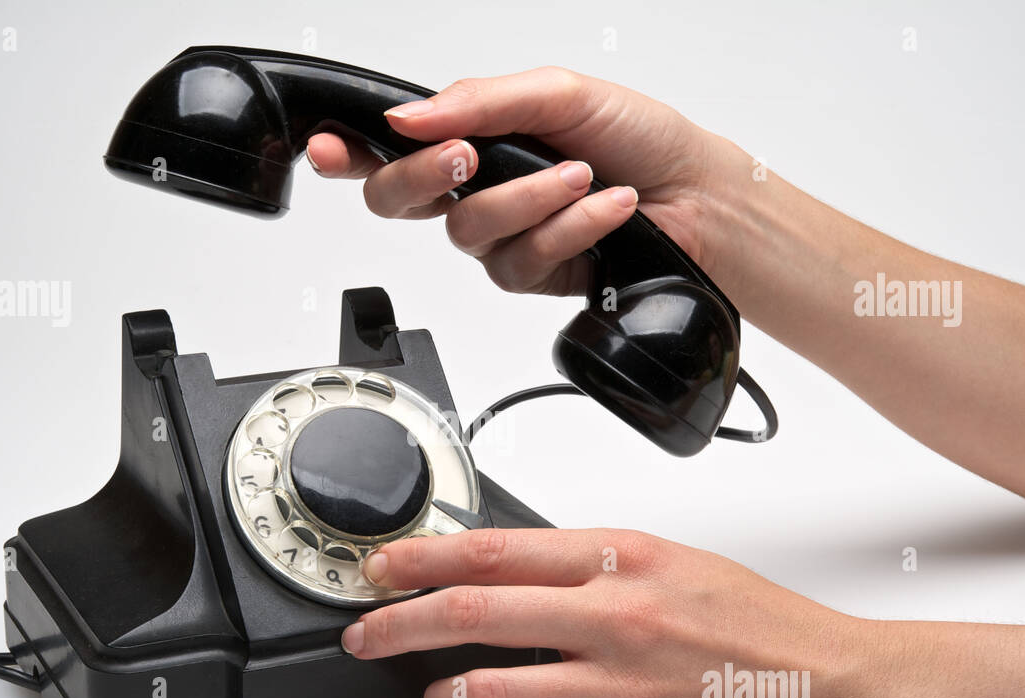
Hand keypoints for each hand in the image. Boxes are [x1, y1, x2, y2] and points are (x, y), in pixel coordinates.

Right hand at [305, 68, 735, 294]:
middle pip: (399, 201)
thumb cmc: (639, 136)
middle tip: (466, 158)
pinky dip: (568, 227)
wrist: (699, 197)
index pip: (390, 147)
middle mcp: (477, 190)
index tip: (325, 147)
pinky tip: (605, 206)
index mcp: (473, 137)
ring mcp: (501, 236)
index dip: (345, 150)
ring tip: (580, 174)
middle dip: (424, 178)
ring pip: (468, 232)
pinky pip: (521, 259)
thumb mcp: (559, 94)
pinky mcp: (531, 275)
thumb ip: (480, 102)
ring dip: (529, 198)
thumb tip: (410, 117)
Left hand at [340, 527, 879, 697]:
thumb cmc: (766, 625)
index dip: (422, 557)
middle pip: (474, 613)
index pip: (495, 550)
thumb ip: (594, 565)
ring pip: (493, 691)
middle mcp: (616, 618)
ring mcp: (623, 690)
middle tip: (369, 634)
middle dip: (401, 624)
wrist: (844, 690)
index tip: (383, 567)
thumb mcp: (677, 563)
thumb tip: (515, 572)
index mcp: (624, 560)